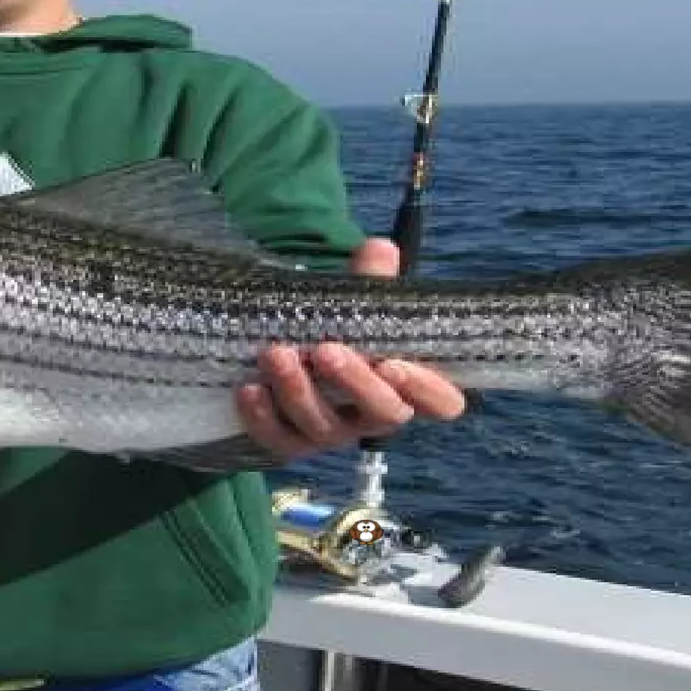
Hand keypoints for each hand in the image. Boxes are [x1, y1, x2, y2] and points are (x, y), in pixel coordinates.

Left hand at [235, 237, 467, 460]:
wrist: (286, 357)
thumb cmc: (337, 331)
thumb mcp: (354, 305)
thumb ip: (370, 281)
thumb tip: (380, 247)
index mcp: (405, 385)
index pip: (441, 402)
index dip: (425, 389)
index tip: (394, 364)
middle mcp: (374, 416)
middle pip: (382, 413)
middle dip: (355, 383)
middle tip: (327, 351)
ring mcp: (333, 433)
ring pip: (324, 425)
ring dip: (299, 391)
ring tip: (276, 353)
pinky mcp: (291, 442)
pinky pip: (279, 438)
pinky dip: (262, 415)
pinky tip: (249, 387)